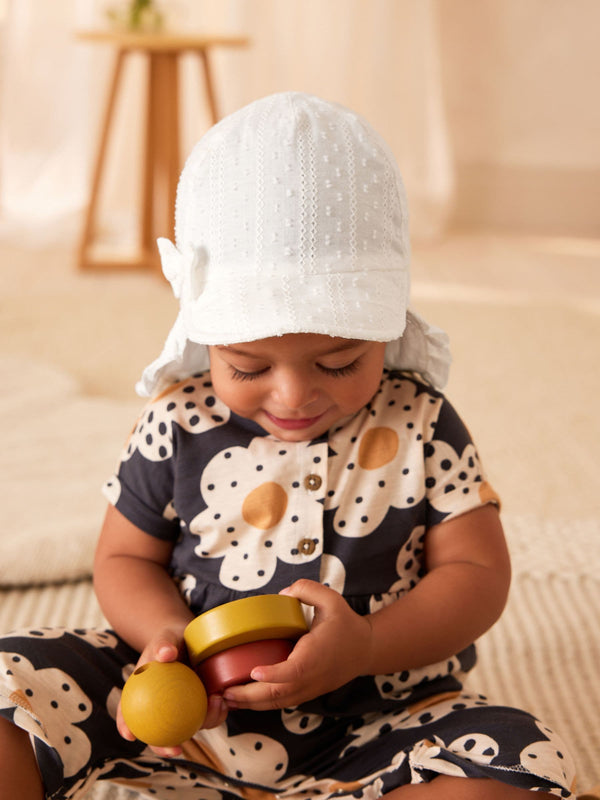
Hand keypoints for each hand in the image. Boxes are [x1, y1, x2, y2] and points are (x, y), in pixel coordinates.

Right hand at [116, 627, 227, 755]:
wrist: (189, 638)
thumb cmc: (171, 639)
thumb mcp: (165, 638)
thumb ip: (164, 644)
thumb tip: (166, 654)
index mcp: (143, 695)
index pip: (128, 712)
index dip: (126, 726)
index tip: (129, 735)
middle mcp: (162, 708)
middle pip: (158, 733)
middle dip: (165, 747)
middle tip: (175, 749)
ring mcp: (182, 709)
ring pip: (188, 727)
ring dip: (202, 724)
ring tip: (214, 704)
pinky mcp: (201, 706)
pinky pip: (208, 714)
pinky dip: (215, 712)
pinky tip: (222, 700)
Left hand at [223, 580, 372, 710]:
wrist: (366, 649)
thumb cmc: (346, 624)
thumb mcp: (331, 599)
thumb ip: (308, 590)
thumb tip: (283, 593)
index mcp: (316, 656)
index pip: (294, 671)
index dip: (274, 674)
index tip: (254, 672)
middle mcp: (311, 677)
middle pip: (279, 694)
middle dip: (250, 696)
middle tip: (224, 691)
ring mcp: (309, 689)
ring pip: (278, 703)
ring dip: (252, 704)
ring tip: (227, 698)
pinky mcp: (307, 693)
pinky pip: (283, 703)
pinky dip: (262, 704)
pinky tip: (244, 699)